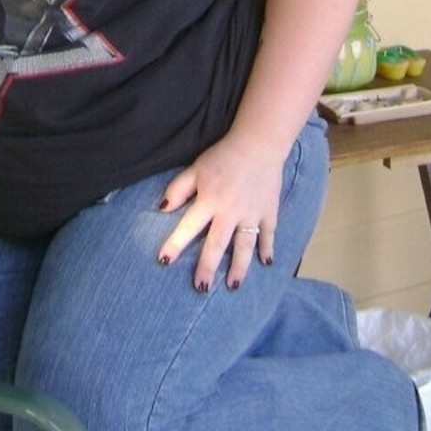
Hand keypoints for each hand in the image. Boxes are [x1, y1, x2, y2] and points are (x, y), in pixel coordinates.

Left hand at [157, 137, 284, 291]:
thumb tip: (161, 209)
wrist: (259, 143)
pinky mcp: (269, 212)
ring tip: (232, 286)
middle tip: (200, 288)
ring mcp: (252, 214)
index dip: (175, 244)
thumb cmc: (223, 156)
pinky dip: (267, 248)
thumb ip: (178, 189)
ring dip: (238, 268)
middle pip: (217, 245)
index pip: (188, 227)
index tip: (163, 261)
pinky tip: (265, 263)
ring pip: (244, 247)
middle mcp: (230, 211)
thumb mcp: (196, 168)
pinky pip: (268, 235)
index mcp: (209, 200)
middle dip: (208, 267)